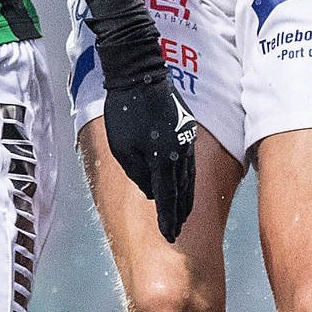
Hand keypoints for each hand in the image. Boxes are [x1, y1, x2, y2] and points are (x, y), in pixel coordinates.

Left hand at [103, 72, 197, 242]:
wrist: (140, 75)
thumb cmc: (125, 111)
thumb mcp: (123, 147)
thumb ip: (138, 173)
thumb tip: (151, 191)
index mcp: (163, 159)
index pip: (167, 198)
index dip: (168, 219)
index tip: (170, 236)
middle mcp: (180, 153)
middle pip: (182, 191)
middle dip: (179, 213)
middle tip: (176, 230)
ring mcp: (186, 141)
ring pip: (188, 178)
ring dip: (185, 198)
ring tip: (182, 214)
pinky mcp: (186, 130)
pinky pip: (189, 162)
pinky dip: (186, 179)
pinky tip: (183, 185)